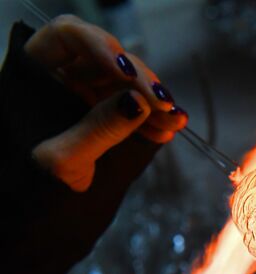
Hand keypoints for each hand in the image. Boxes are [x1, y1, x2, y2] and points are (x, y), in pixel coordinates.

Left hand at [26, 15, 187, 190]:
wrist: (38, 209)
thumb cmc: (34, 183)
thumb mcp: (63, 160)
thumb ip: (98, 129)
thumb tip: (138, 102)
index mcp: (37, 74)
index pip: (68, 37)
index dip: (100, 46)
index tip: (127, 74)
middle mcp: (64, 76)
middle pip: (109, 60)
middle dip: (140, 81)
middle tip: (164, 104)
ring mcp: (88, 94)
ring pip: (128, 84)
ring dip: (155, 101)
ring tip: (176, 121)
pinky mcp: (108, 112)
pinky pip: (135, 106)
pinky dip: (153, 117)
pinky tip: (168, 130)